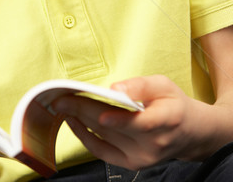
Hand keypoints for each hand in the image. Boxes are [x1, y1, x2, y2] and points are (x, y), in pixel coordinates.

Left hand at [51, 75, 214, 170]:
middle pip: (112, 128)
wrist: (189, 133)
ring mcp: (140, 158)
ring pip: (103, 138)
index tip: (97, 112)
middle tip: (60, 98)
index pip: (139, 124)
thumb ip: (140, 85)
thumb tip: (116, 89)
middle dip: (83, 111)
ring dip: (79, 121)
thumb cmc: (173, 104)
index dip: (117, 120)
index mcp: (165, 121)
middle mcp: (152, 144)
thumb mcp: (164, 85)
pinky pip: (102, 151)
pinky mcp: (130, 164)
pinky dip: (84, 136)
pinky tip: (73, 121)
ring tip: (62, 106)